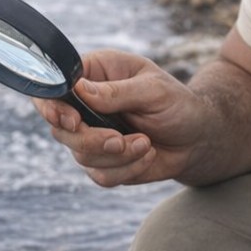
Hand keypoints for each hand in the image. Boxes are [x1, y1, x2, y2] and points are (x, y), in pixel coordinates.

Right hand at [34, 49, 208, 186]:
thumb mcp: (154, 90)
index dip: (52, 107)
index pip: (54, 88)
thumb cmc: (179, 104)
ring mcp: (92, 135)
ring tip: (146, 144)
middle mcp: (86, 105)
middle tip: (119, 140)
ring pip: (80, 155)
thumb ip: (117, 91)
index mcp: (94, 75)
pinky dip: (127, 169)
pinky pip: (100, 175)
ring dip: (117, 156)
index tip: (72, 121)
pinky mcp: (103, 162)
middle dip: (91, 140)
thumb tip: (78, 89)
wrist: (198, 137)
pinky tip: (148, 154)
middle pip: (61, 129)